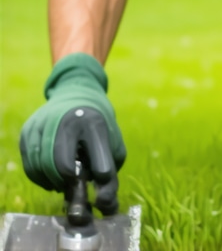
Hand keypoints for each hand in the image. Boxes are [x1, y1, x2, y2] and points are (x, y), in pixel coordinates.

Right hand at [19, 53, 125, 214]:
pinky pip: (30, 167)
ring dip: (55, 182)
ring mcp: (43, 124)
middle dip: (70, 182)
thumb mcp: (113, 142)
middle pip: (64, 167)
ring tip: (66, 178)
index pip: (99, 160)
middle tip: (75, 183)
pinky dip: (42, 177)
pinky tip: (53, 173)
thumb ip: (111, 173)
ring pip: (43, 169)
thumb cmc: (98, 126)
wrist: (76, 94)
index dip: (102, 179)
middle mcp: (66, 120)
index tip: (101, 187)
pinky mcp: (28, 131)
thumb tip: (105, 206)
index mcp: (94, 123)